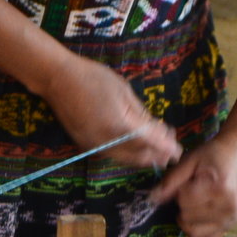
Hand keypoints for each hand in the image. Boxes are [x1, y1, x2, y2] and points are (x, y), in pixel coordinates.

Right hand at [40, 56, 181, 170]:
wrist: (58, 79)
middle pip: (138, 156)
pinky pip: (113, 155)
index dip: (166, 147)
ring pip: (125, 159)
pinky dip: (128, 154)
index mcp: (119, 124)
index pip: (149, 141)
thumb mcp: (124, 91)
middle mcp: (107, 141)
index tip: (179, 151)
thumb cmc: (93, 78)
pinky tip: (137, 148)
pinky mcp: (86, 145)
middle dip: (157, 156)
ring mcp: (95, 145)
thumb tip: (158, 130)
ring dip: (143, 158)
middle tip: (172, 152)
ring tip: (158, 152)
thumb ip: (141, 114)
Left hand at [147, 130, 236, 236]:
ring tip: (197, 201)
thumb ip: (171, 180)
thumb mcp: (190, 160)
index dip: (180, 191)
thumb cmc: (214, 155)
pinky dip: (197, 228)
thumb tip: (152, 199)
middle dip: (184, 204)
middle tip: (194, 189)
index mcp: (218, 187)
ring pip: (193, 230)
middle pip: (187, 216)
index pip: (184, 201)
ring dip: (188, 217)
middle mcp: (227, 207)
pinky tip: (199, 215)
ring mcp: (230, 218)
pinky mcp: (231, 225)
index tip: (189, 181)